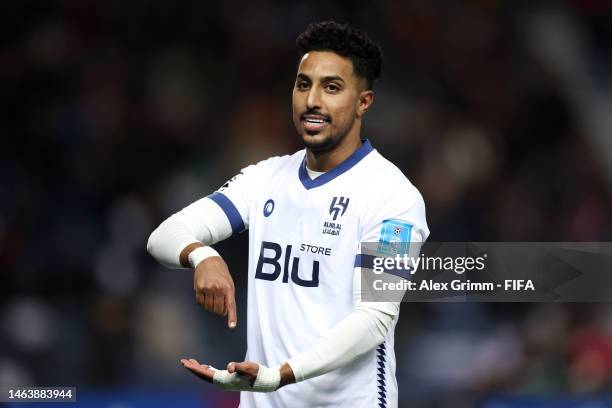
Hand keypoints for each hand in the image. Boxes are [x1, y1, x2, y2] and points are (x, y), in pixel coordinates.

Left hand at [180, 358, 294, 390]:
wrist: (264, 380)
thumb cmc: (256, 373)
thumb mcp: (248, 367)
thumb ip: (238, 367)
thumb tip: (229, 367)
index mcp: (224, 380)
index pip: (205, 374)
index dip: (194, 369)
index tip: (185, 363)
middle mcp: (222, 383)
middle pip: (203, 376)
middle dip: (192, 368)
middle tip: (182, 361)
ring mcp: (225, 381)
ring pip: (207, 376)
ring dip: (198, 369)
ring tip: (190, 362)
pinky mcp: (228, 379)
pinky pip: (213, 375)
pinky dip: (206, 370)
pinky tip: (205, 366)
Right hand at [193, 255, 236, 328]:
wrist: (208, 260)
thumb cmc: (221, 273)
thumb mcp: (229, 283)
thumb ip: (228, 297)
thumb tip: (225, 312)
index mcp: (228, 287)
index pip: (230, 305)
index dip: (232, 317)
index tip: (232, 326)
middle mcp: (218, 288)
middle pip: (218, 310)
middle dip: (219, 310)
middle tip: (219, 303)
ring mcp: (208, 288)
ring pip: (209, 308)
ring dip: (210, 307)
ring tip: (212, 297)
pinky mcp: (199, 288)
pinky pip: (200, 303)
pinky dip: (203, 303)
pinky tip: (205, 295)